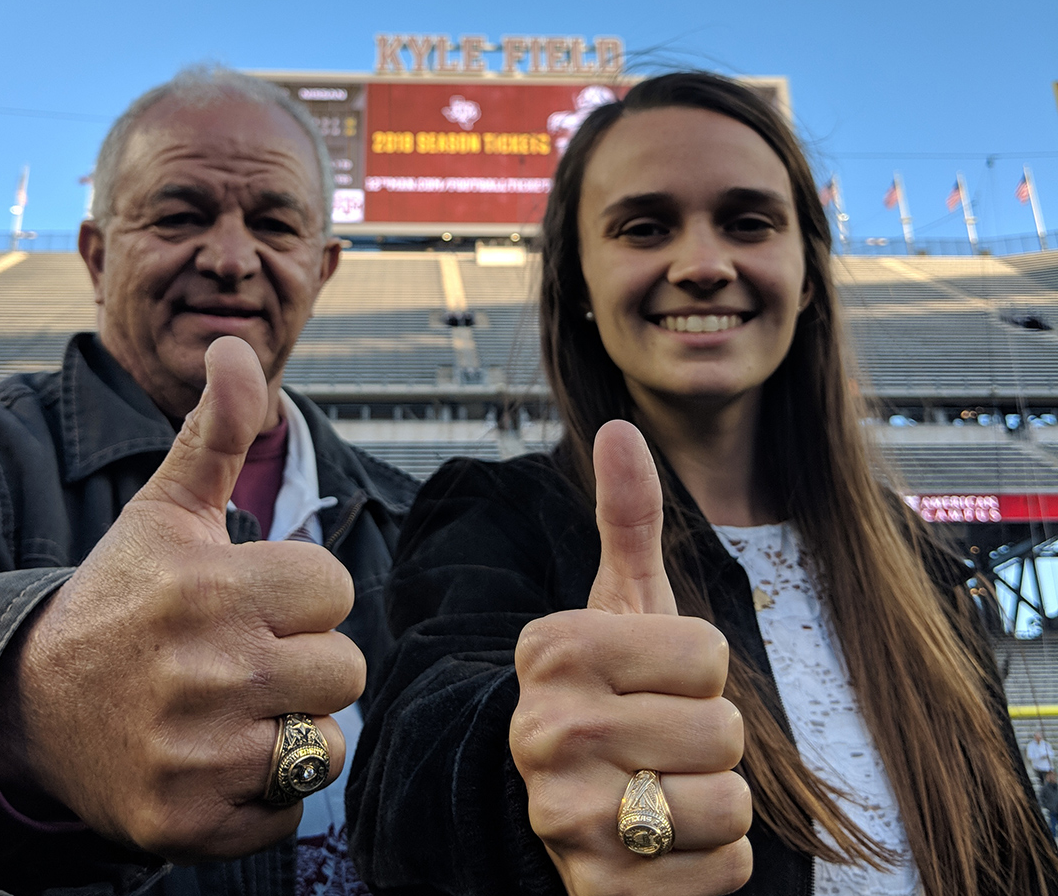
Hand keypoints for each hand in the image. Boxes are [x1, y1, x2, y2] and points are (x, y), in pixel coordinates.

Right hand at [0, 336, 364, 861]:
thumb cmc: (120, 600)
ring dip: (291, 724)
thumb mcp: (165, 511)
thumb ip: (216, 433)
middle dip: (305, 661)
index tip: (251, 601)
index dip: (302, 595)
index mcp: (214, 587)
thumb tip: (239, 345)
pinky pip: (291, 804)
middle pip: (346, 669)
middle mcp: (208, 671)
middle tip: (242, 658)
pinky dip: (263, 788)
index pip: (338, 590)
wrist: (31, 705)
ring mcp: (198, 753)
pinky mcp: (188, 820)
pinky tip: (214, 757)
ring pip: (328, 740)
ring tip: (232, 707)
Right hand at [510, 420, 751, 894]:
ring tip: (660, 787)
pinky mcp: (599, 889)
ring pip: (729, 803)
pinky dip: (711, 860)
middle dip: (709, 736)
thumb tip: (619, 426)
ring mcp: (565, 816)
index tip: (651, 680)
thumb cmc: (606, 694)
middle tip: (658, 739)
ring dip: (713, 800)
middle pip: (723, 728)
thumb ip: (627, 518)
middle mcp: (545, 730)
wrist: (553, 806)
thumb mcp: (618, 606)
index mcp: (555, 650)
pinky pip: (725, 870)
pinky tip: (663, 843)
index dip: (699, 667)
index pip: (708, 650)